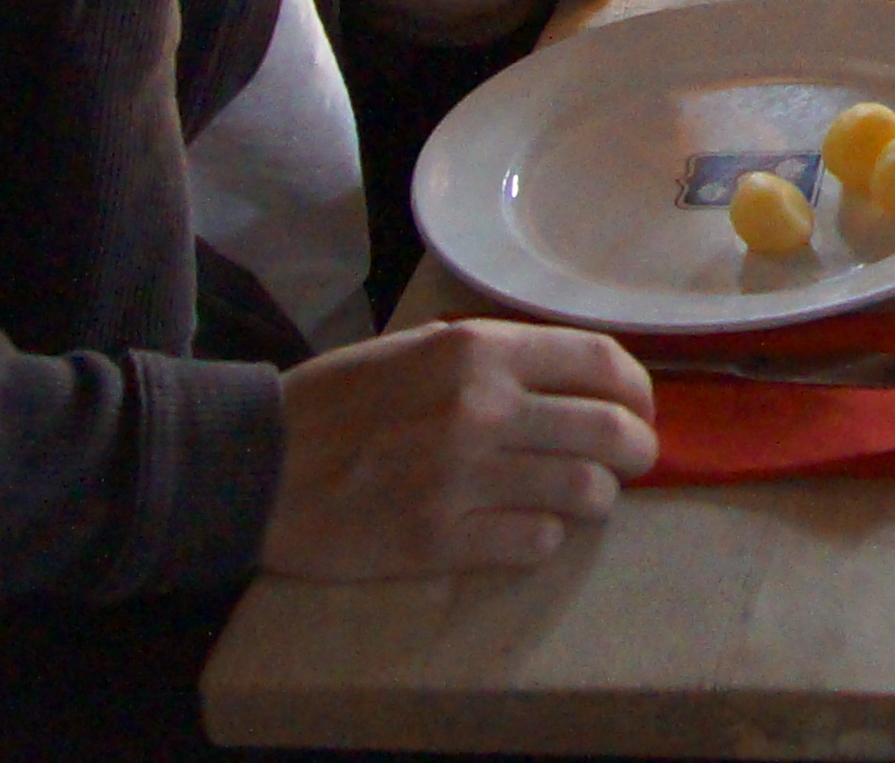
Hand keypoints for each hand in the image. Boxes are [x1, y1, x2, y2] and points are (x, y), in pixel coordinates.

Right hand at [264, 317, 662, 579]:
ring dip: (595, 499)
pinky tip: (525, 531)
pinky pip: (536, 544)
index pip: (603, 364)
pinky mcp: (442, 542)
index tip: (639, 409)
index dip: (638, 392)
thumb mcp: (417, 349)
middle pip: (612, 434)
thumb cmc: (335, 401)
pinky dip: (543, 539)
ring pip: (585, 493)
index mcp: (478, 352)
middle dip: (635, 452)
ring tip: (579, 499)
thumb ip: (493, 358)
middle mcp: (484, 409)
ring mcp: (465, 479)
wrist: (256, 464)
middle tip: (627, 462)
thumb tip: (570, 378)